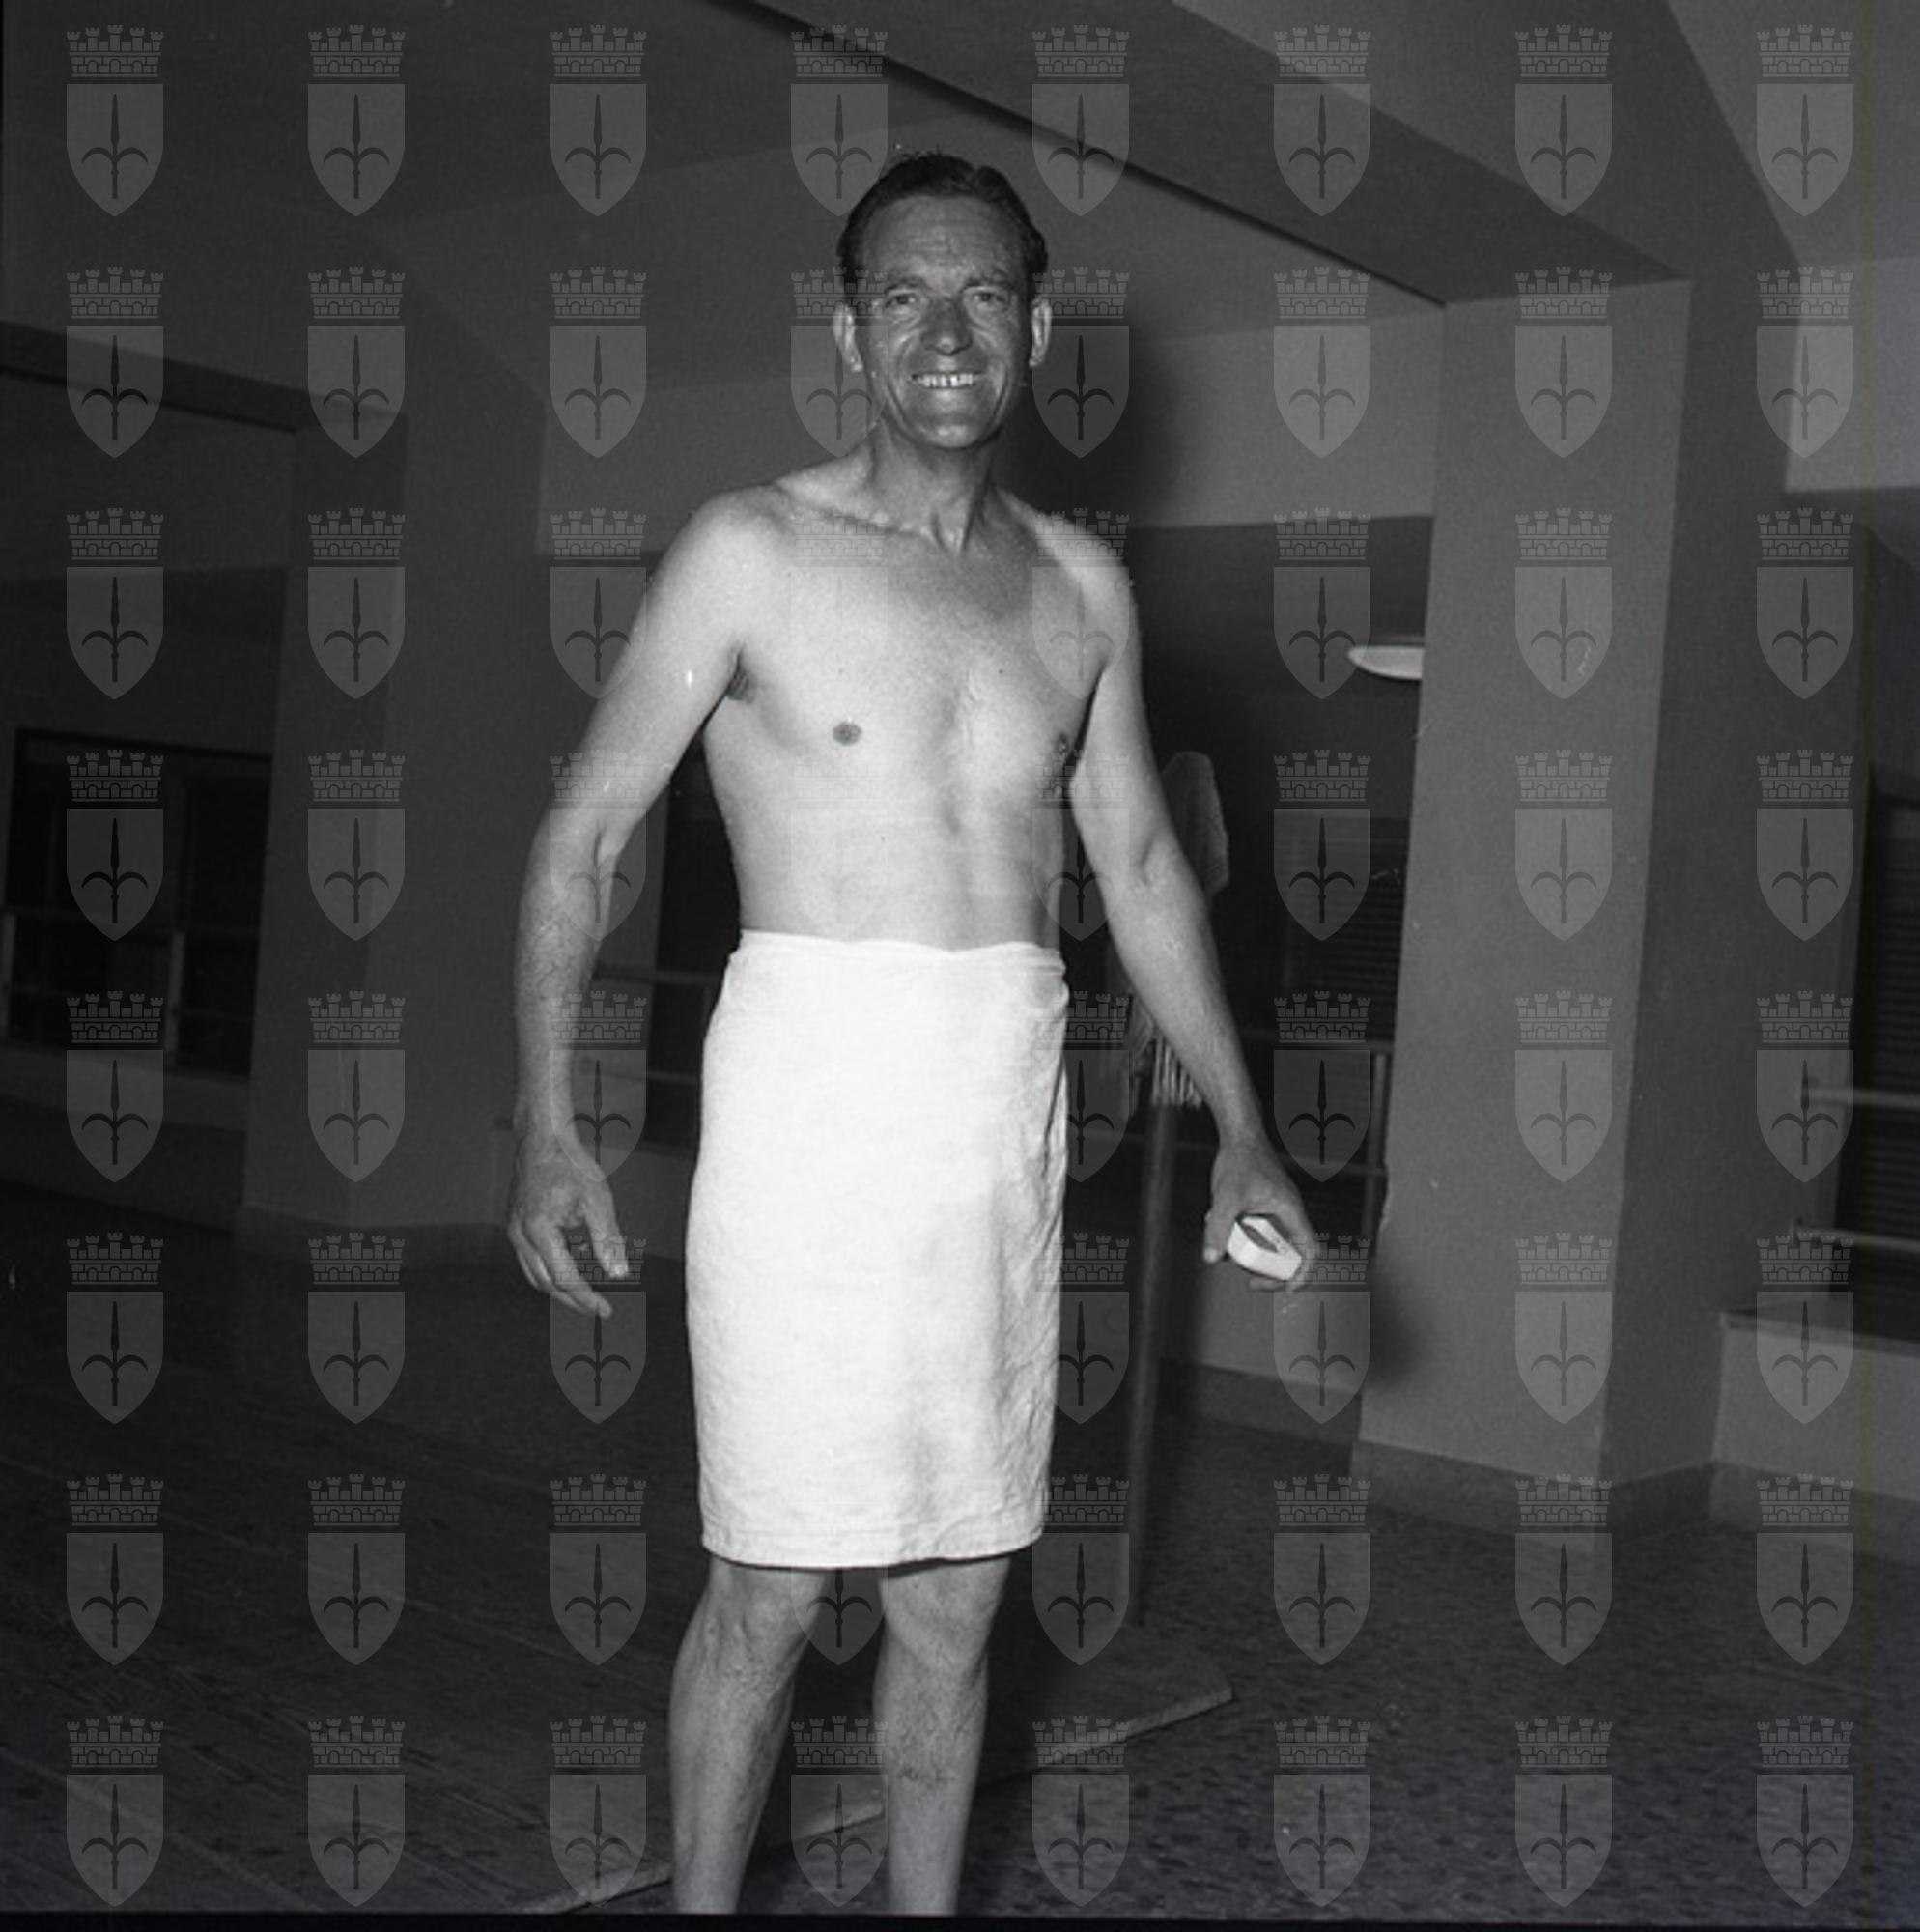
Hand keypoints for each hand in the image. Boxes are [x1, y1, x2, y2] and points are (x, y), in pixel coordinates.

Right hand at [506, 1126, 626, 1318]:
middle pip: (546, 1283)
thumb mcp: (598, 1199)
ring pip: (535, 1275)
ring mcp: (513, 1231)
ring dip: (560, 1289)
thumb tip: (619, 1275)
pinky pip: (531, 1259)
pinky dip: (551, 1270)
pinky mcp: (515, 1225)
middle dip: (573, 1300)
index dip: (586, 1298)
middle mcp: (519, 1235)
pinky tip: (574, 1266)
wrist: (543, 1138)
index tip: (606, 1311)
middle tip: (599, 1310)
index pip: (564, 1278)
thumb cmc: (572, 1164)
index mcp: (538, 1230)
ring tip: (588, 1295)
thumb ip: (608, 1239)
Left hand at [1203, 1133, 1320, 1280]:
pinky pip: (1256, 1231)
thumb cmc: (1240, 1160)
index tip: (1285, 1289)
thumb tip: (1211, 1258)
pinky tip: (1217, 1223)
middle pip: (1289, 1254)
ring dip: (1250, 1251)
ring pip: (1269, 1244)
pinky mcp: (1261, 1207)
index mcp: (1291, 1213)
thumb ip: (1219, 1228)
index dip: (1303, 1275)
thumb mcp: (1226, 1197)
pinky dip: (1240, 1234)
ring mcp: (1275, 1211)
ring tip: (1225, 1246)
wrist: (1238, 1136)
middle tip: (1249, 1280)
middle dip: (1270, 1270)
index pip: (1310, 1251)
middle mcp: (1287, 1214)